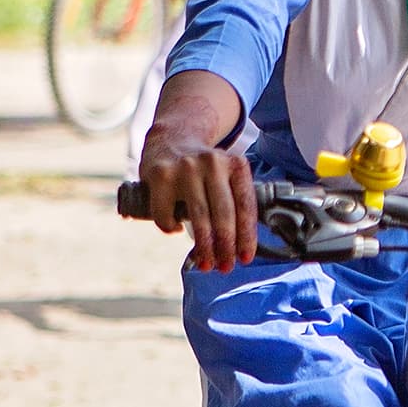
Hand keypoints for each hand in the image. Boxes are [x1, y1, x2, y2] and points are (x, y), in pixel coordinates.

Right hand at [138, 128, 257, 272]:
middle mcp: (212, 163)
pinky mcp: (161, 174)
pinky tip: (175, 228)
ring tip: (206, 263)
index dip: (247, 236)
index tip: (246, 257)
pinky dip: (171, 228)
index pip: (246, 205)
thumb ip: (235, 202)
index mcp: (235, 164)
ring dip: (203, 246)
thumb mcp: (226, 175)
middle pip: (224, 214)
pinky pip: (167, 214)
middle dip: (226, 246)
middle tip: (225, 267)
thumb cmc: (203, 170)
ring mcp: (185, 167)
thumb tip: (239, 248)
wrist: (171, 139)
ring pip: (198, 217)